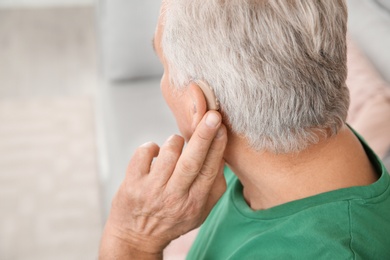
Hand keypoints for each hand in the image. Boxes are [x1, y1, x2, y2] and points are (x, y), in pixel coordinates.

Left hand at [99, 111, 227, 258]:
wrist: (136, 237)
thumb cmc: (173, 219)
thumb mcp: (200, 211)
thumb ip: (214, 186)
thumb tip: (222, 154)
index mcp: (194, 203)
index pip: (209, 171)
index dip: (217, 147)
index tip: (222, 127)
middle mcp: (173, 197)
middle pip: (191, 161)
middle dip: (203, 136)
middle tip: (212, 115)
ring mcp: (151, 190)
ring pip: (168, 152)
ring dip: (175, 141)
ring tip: (176, 147)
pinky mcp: (132, 184)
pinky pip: (144, 152)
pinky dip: (152, 147)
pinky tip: (155, 154)